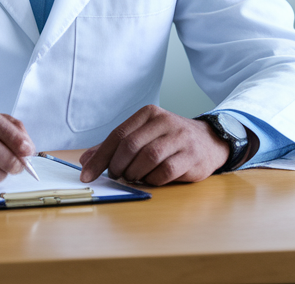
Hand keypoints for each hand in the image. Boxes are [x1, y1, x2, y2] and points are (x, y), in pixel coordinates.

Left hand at [77, 105, 229, 185]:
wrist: (209, 141)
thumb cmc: (169, 140)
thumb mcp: (143, 136)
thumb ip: (115, 147)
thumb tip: (85, 161)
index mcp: (148, 114)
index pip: (118, 135)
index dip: (100, 157)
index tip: (86, 174)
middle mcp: (164, 122)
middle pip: (131, 146)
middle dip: (117, 165)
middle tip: (115, 175)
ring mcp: (180, 138)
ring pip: (147, 158)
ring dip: (135, 173)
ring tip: (133, 177)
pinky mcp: (191, 156)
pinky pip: (165, 171)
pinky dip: (153, 179)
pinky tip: (151, 179)